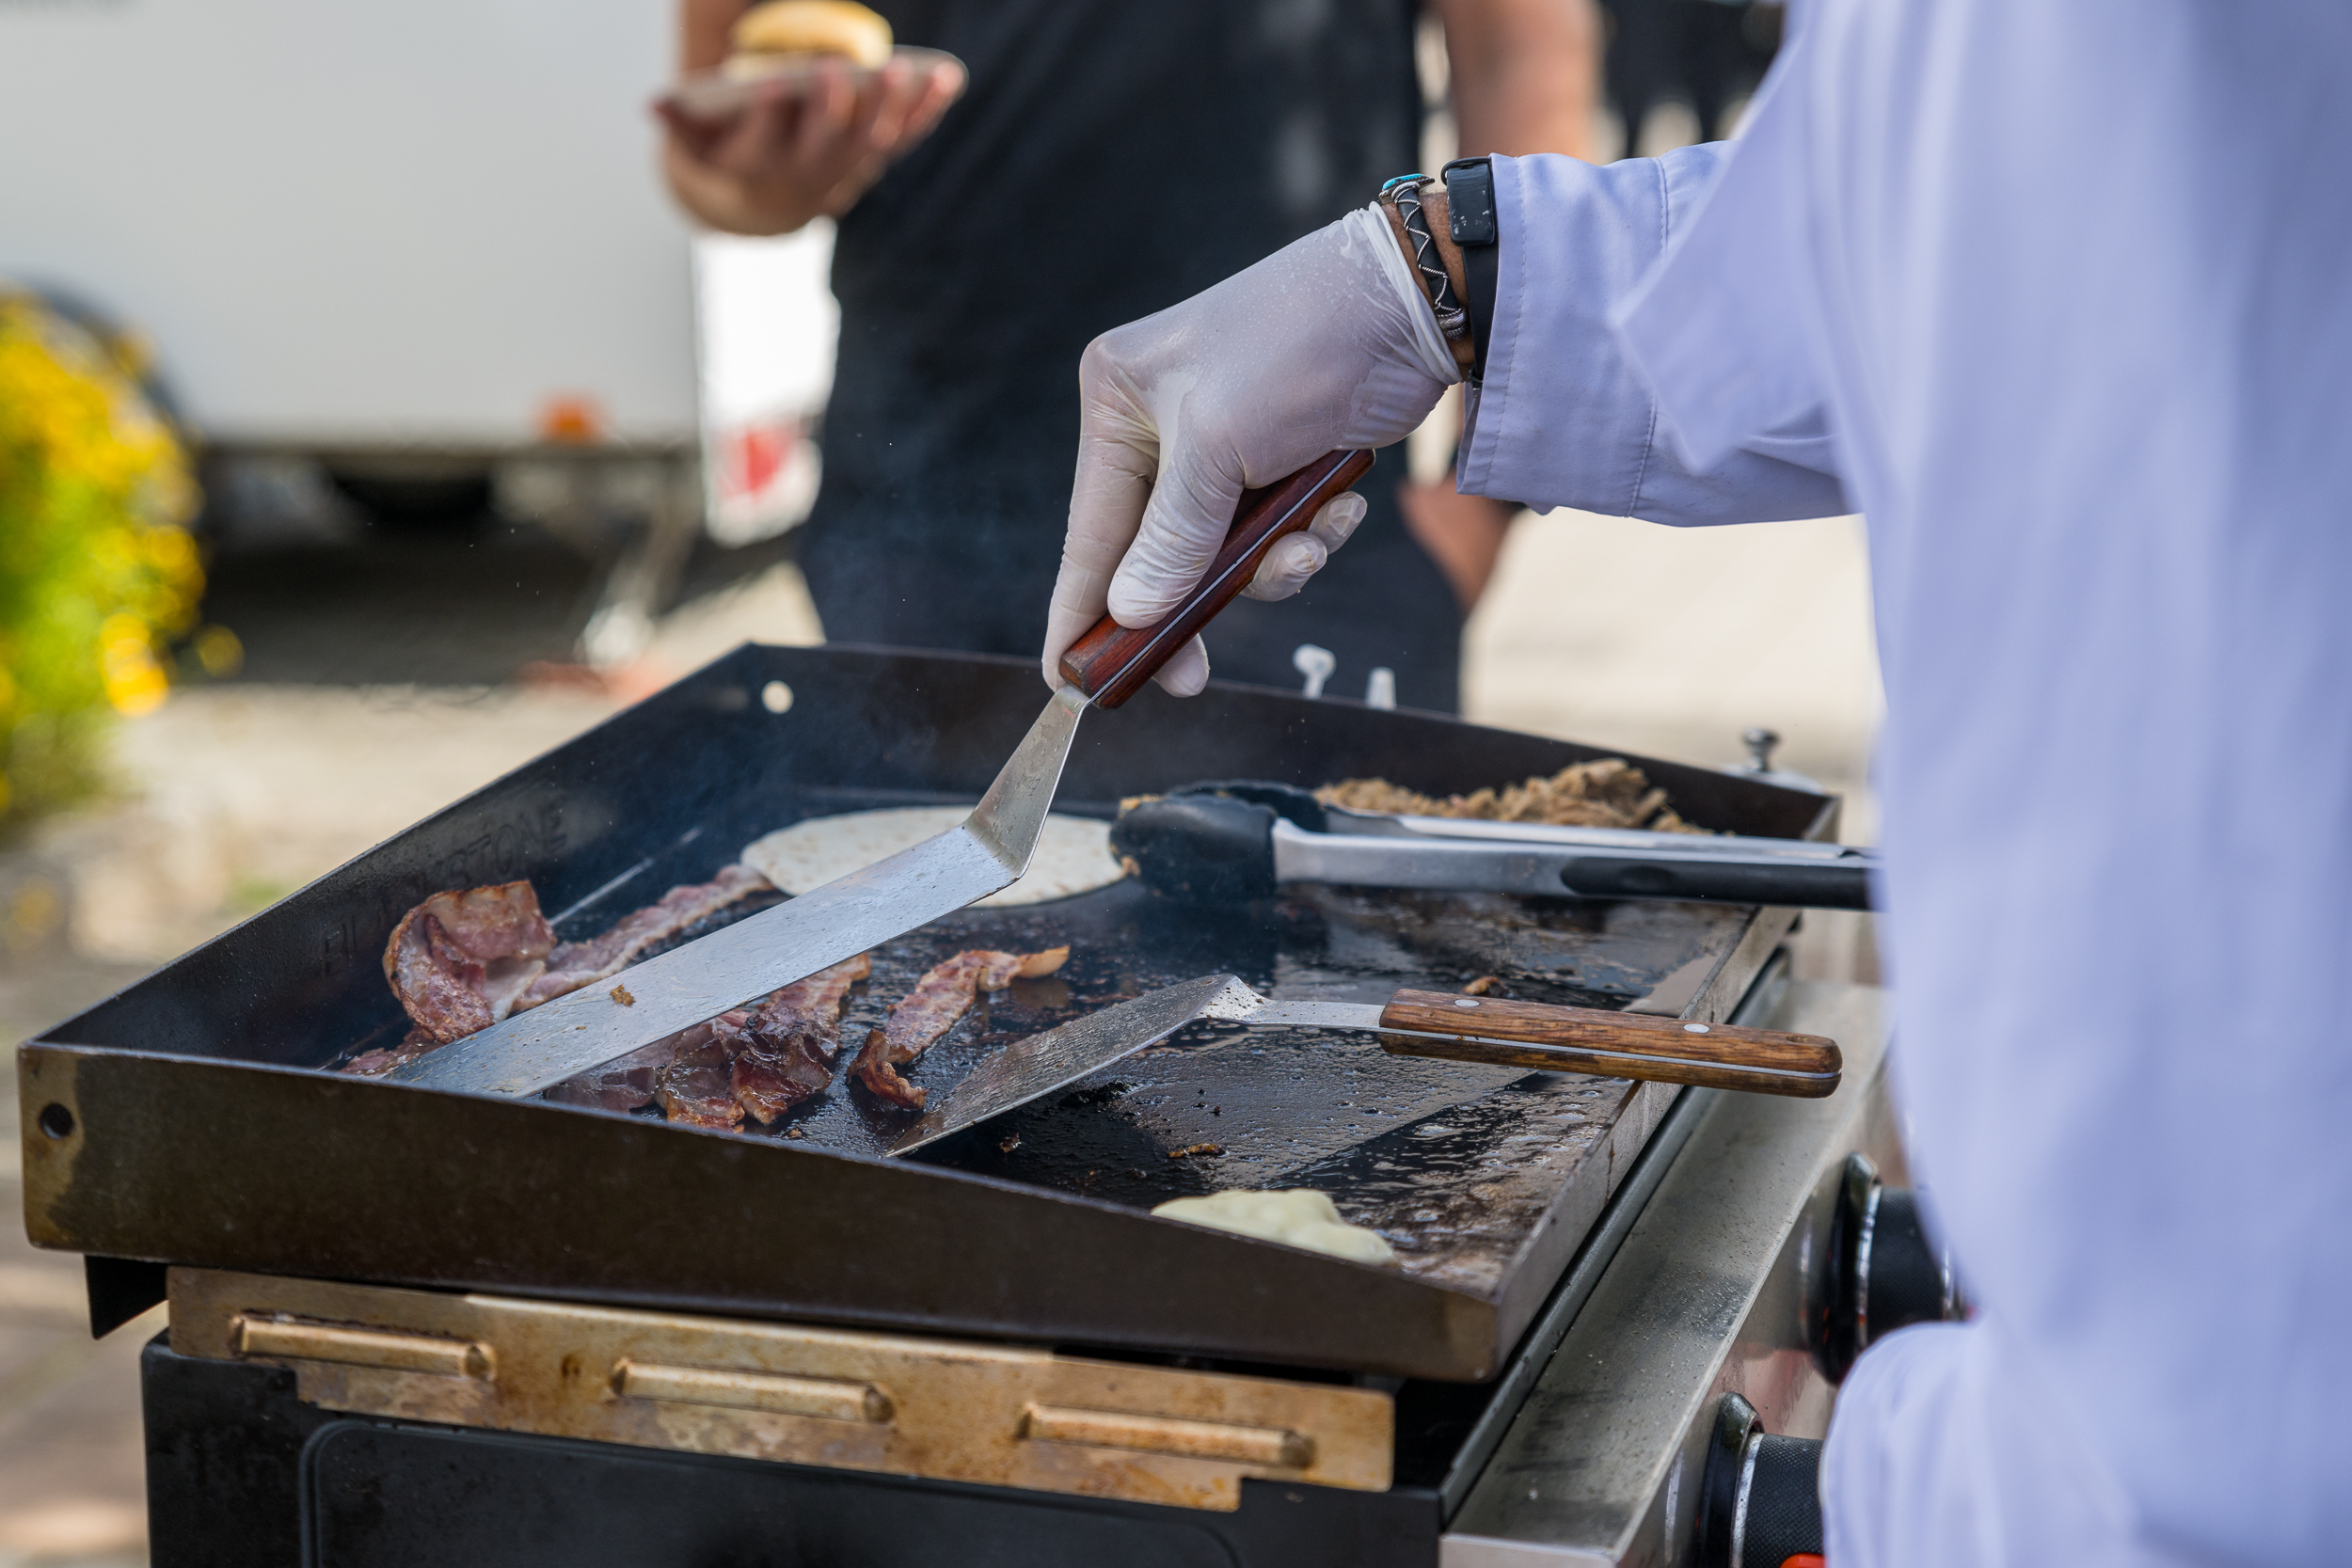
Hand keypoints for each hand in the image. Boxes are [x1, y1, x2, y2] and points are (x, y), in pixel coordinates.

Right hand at [657, 56, 964, 235]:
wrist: (764, 204)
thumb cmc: (727, 154)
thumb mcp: (697, 144)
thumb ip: (680, 123)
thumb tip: (653, 104)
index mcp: (758, 169)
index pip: (761, 145)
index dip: (766, 117)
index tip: (769, 84)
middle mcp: (805, 178)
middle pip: (823, 146)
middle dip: (831, 109)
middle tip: (837, 70)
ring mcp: (846, 172)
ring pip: (872, 144)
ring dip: (893, 109)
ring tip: (906, 70)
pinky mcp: (874, 162)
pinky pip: (904, 138)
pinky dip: (927, 111)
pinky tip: (947, 78)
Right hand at [1044, 208, 1461, 695]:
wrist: (1411, 304)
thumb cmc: (1298, 348)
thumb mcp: (1219, 447)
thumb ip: (1172, 539)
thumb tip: (1131, 614)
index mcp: (1118, 402)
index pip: (1089, 530)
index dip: (1079, 612)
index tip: (1067, 680)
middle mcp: (1159, 423)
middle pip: (1156, 554)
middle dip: (1194, 601)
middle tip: (1190, 677)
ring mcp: (1222, 445)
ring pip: (1222, 554)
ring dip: (1271, 566)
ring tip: (1312, 544)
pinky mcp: (1278, 460)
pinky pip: (1274, 534)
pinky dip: (1308, 535)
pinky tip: (1344, 508)